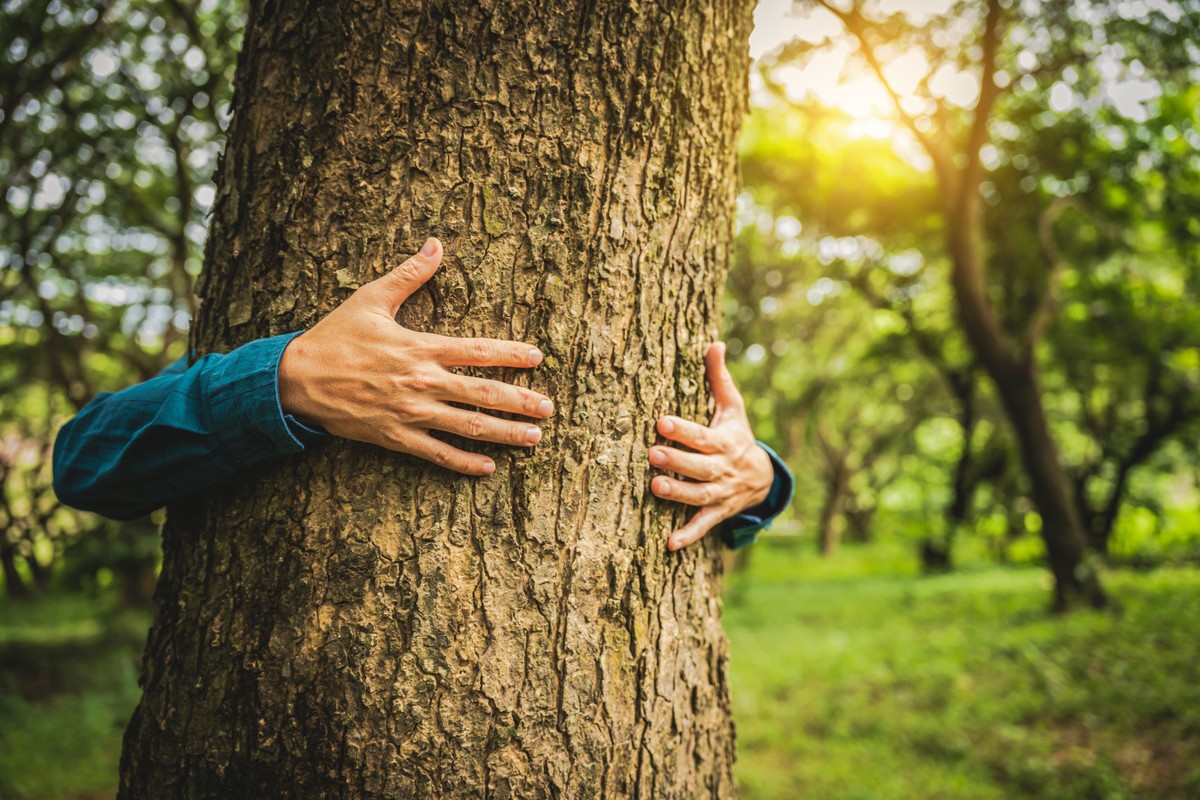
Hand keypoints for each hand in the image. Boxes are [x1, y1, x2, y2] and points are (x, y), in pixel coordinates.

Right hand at [278, 237, 553, 474]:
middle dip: (520, 402)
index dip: (511, 355)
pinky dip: (463, 462)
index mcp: (420, 347)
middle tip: (548, 409)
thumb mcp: (371, 298)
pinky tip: (488, 468)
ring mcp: (410, 413)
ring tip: (533, 438)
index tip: (537, 358)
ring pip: (468, 426)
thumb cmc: (335, 336)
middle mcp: (422, 382)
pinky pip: (436, 454)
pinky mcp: (395, 437)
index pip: (478, 352)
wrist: (296, 380)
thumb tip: (435, 244)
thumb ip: (409, 274)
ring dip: (504, 433)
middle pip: (483, 394)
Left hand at [649, 342, 773, 550]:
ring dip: (679, 493)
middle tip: (652, 453)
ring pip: (700, 495)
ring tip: (655, 487)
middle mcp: (723, 468)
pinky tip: (670, 544)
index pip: (702, 435)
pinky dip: (689, 535)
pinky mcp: (718, 512)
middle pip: (700, 466)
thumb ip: (719, 378)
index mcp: (724, 441)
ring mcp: (721, 493)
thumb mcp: (733, 408)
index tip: (661, 421)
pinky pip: (704, 525)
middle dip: (677, 460)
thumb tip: (714, 342)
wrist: (763, 478)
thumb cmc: (737, 435)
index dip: (683, 429)